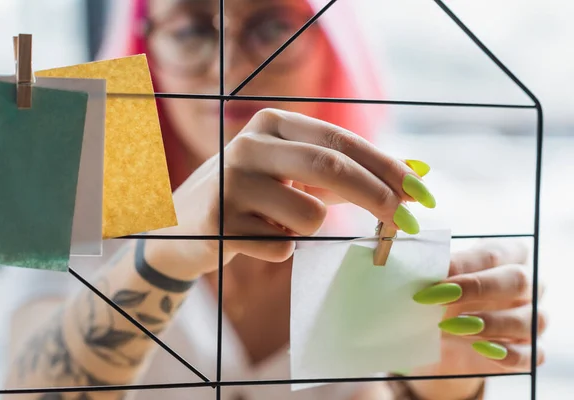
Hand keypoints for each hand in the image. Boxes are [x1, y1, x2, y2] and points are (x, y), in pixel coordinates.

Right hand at [150, 109, 434, 278]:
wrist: (175, 224)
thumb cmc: (245, 196)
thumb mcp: (285, 173)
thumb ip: (338, 174)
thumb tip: (406, 177)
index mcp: (270, 125)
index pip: (340, 141)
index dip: (385, 166)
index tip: (421, 190)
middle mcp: (248, 146)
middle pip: (329, 168)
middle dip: (377, 197)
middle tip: (405, 222)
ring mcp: (231, 185)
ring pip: (309, 217)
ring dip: (307, 231)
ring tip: (275, 224)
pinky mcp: (220, 225)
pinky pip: (282, 247)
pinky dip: (280, 249)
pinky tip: (250, 239)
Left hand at [408, 240, 546, 398]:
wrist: (441, 340)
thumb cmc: (442, 299)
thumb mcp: (436, 283)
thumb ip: (435, 272)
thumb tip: (422, 267)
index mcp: (506, 256)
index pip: (494, 253)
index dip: (464, 265)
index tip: (434, 277)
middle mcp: (527, 286)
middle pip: (520, 280)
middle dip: (478, 288)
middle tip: (441, 298)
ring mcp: (532, 320)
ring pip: (529, 319)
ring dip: (489, 323)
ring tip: (452, 327)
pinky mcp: (530, 353)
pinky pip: (530, 355)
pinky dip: (506, 353)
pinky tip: (479, 349)